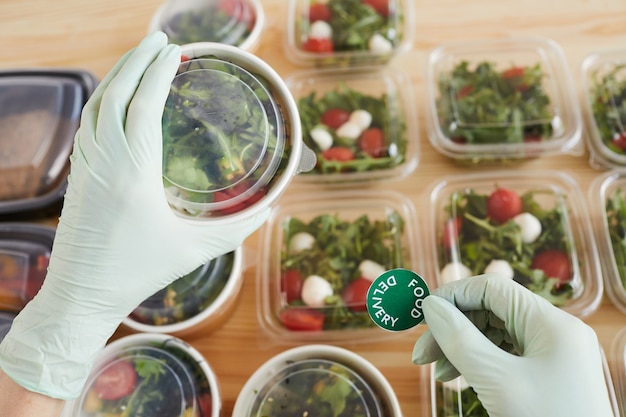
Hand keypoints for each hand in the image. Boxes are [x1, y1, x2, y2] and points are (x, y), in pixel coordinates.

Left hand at [0, 32, 268, 399]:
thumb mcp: (195, 251)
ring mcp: (85, 167)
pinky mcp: (77, 176)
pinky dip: (103, 100)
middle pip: (114, 93)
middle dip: (136, 61)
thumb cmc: (139, 273)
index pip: (143, 106)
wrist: (81, 294)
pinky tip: (116, 98)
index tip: (174, 51)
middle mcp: (104, 162)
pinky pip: (88, 125)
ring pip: (96, 106)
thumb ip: (237, 229)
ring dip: (117, 76)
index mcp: (134, 173)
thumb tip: (271, 209)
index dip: (158, 73)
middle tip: (160, 41)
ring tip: (139, 59)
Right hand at [412, 274, 614, 416]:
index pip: (492, 288)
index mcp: (551, 323)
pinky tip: (459, 378)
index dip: (453, 296)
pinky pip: (505, 357)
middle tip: (422, 354)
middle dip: (453, 329)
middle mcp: (554, 332)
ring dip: (462, 348)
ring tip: (439, 373)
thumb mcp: (498, 381)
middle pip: (491, 312)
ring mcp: (553, 355)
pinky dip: (478, 364)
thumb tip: (430, 306)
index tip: (421, 315)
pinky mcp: (547, 375)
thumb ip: (461, 339)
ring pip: (495, 335)